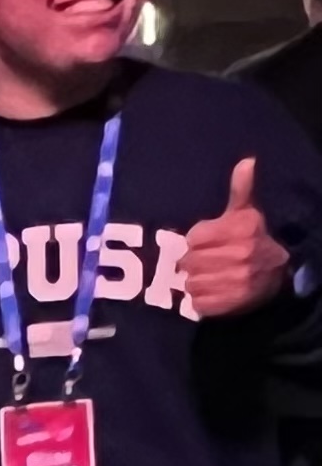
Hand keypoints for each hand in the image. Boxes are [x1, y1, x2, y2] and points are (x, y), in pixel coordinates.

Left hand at [181, 159, 290, 318]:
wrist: (277, 275)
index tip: (205, 242)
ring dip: (194, 281)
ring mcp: (237, 282)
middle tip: (205, 261)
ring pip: (190, 283)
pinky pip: (197, 303)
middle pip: (187, 261)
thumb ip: (241, 188)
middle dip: (192, 261)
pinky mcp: (231, 304)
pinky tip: (212, 290)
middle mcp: (242, 256)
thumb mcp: (247, 212)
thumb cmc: (253, 239)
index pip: (192, 238)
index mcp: (242, 231)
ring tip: (209, 275)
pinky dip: (199, 299)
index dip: (196, 241)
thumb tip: (247, 161)